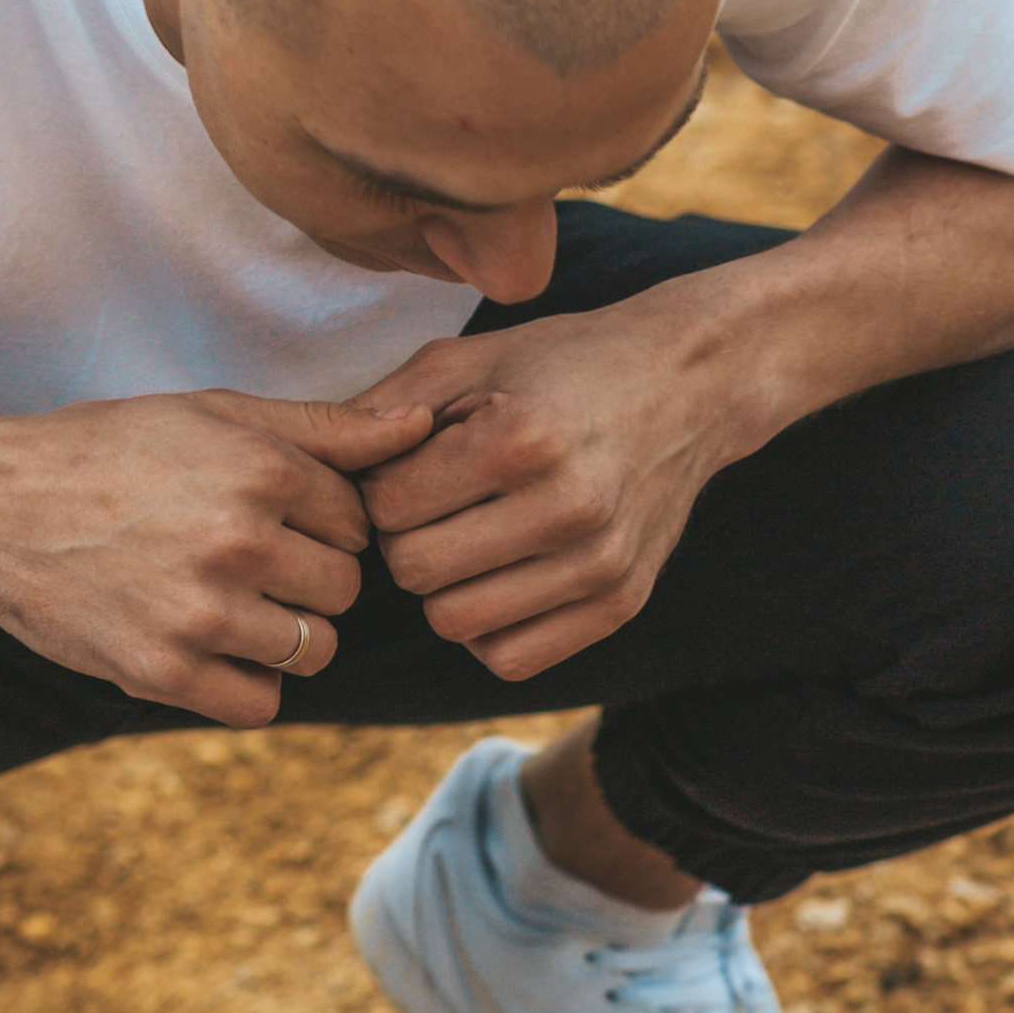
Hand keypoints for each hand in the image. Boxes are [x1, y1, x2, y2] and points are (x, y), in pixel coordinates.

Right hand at [0, 391, 433, 723]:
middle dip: (309, 581)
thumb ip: (324, 427)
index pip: (356, 523)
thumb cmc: (110, 452)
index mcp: (259, 470)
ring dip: (281, 635)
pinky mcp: (166, 671)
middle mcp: (238, 540)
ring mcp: (203, 612)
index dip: (320, 524)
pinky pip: (260, 704)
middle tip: (247, 562)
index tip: (269, 517)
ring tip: (224, 601)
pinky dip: (245, 685)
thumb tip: (422, 424)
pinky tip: (208, 647)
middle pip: (343, 591)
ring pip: (312, 650)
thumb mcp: (213, 415)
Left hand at [350, 298, 742, 681]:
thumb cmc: (569, 364)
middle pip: (416, 573)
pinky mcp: (620, 604)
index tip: (407, 472)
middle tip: (430, 512)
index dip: (381, 491)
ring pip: (457, 624)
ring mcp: (599, 565)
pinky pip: (511, 657)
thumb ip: (390, 404)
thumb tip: (323, 464)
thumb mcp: (475, 354)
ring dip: (443, 589)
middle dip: (405, 542)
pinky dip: (487, 629)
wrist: (690, 385)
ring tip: (464, 543)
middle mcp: (566, 508)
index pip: (390, 508)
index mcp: (521, 439)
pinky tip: (497, 582)